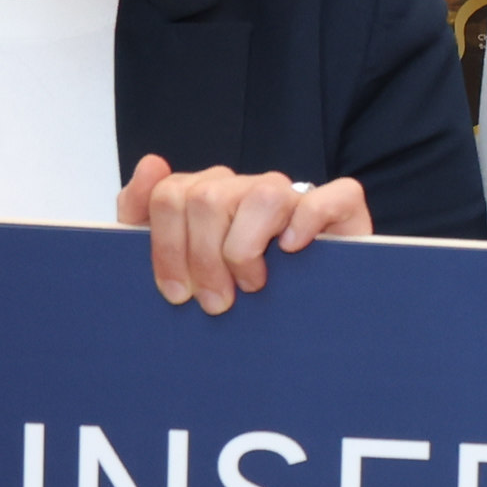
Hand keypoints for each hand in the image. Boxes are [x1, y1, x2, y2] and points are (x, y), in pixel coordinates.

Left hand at [119, 157, 368, 313]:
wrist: (307, 323)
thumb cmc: (237, 292)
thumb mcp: (179, 261)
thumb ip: (145, 213)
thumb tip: (151, 163)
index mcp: (209, 195)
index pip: (170, 195)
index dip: (167, 247)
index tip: (176, 293)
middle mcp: (249, 189)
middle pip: (207, 198)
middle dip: (203, 259)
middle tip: (215, 302)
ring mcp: (294, 195)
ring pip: (262, 196)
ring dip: (246, 250)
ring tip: (252, 286)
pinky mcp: (341, 206)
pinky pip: (325, 198)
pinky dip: (305, 224)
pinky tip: (292, 250)